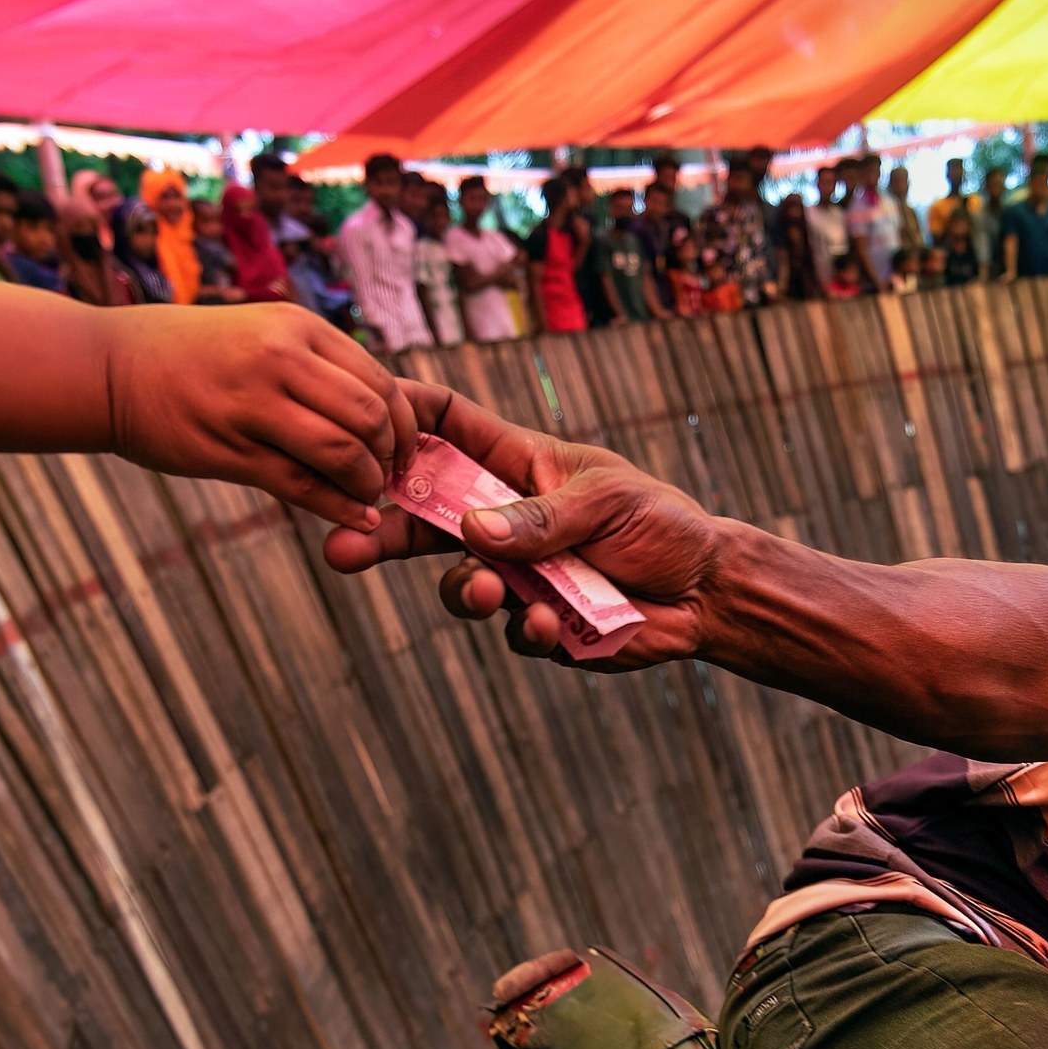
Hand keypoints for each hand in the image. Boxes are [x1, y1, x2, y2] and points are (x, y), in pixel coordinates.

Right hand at [97, 303, 415, 530]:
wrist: (107, 367)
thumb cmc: (188, 353)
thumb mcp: (260, 334)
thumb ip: (315, 365)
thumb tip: (378, 409)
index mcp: (296, 327)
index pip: (379, 381)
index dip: (403, 424)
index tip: (401, 449)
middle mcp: (279, 358)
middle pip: (371, 417)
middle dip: (392, 456)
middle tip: (387, 477)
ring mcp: (253, 403)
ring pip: (343, 451)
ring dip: (366, 484)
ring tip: (364, 495)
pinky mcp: (228, 448)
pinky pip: (302, 485)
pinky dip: (339, 508)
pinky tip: (354, 518)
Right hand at [322, 382, 728, 666]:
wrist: (707, 591)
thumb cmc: (661, 525)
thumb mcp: (607, 501)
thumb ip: (542, 518)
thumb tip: (472, 532)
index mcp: (517, 467)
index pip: (447, 427)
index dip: (405, 417)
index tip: (364, 420)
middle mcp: (506, 520)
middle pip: (423, 518)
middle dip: (380, 532)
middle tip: (341, 548)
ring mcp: (517, 575)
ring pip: (457, 584)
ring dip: (465, 591)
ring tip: (488, 593)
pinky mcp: (539, 623)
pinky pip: (510, 631)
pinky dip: (527, 627)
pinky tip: (553, 620)